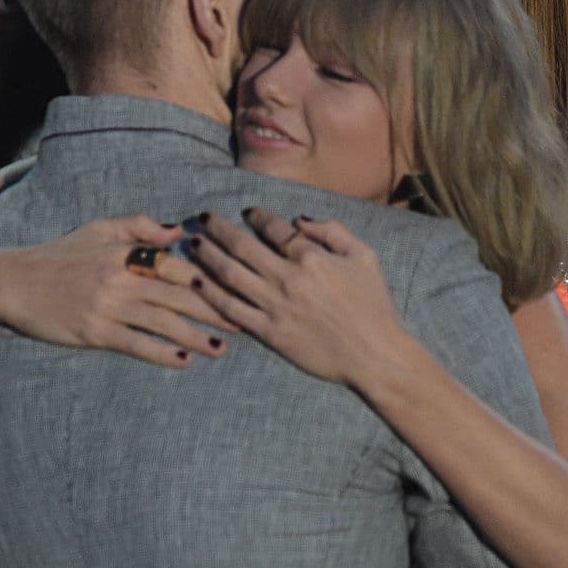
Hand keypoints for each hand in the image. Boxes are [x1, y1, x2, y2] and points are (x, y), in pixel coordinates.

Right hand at [0, 214, 238, 365]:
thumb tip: (180, 231)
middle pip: (179, 296)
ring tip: (223, 347)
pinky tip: (184, 360)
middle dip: (215, 310)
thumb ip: (140, 227)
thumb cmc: (58, 255)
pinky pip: (135, 343)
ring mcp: (108, 306)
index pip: (179, 267)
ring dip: (196, 335)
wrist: (13, 282)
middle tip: (246, 323)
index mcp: (127, 254)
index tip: (238, 290)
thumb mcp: (99, 229)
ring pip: (163, 321)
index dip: (211, 280)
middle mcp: (122, 278)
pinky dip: (161, 352)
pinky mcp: (94, 331)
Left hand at [189, 208, 410, 384]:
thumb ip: (333, 231)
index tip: (246, 212)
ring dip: (207, 255)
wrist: (374, 355)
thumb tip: (299, 219)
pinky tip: (197, 281)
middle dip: (219, 229)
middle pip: (242, 246)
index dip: (256, 216)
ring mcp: (276, 306)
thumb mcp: (365, 256)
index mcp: (311, 257)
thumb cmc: (374, 305)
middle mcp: (288, 278)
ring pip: (230, 274)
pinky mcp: (269, 333)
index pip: (274, 228)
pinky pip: (232, 309)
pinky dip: (211, 294)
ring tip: (193, 243)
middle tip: (204, 218)